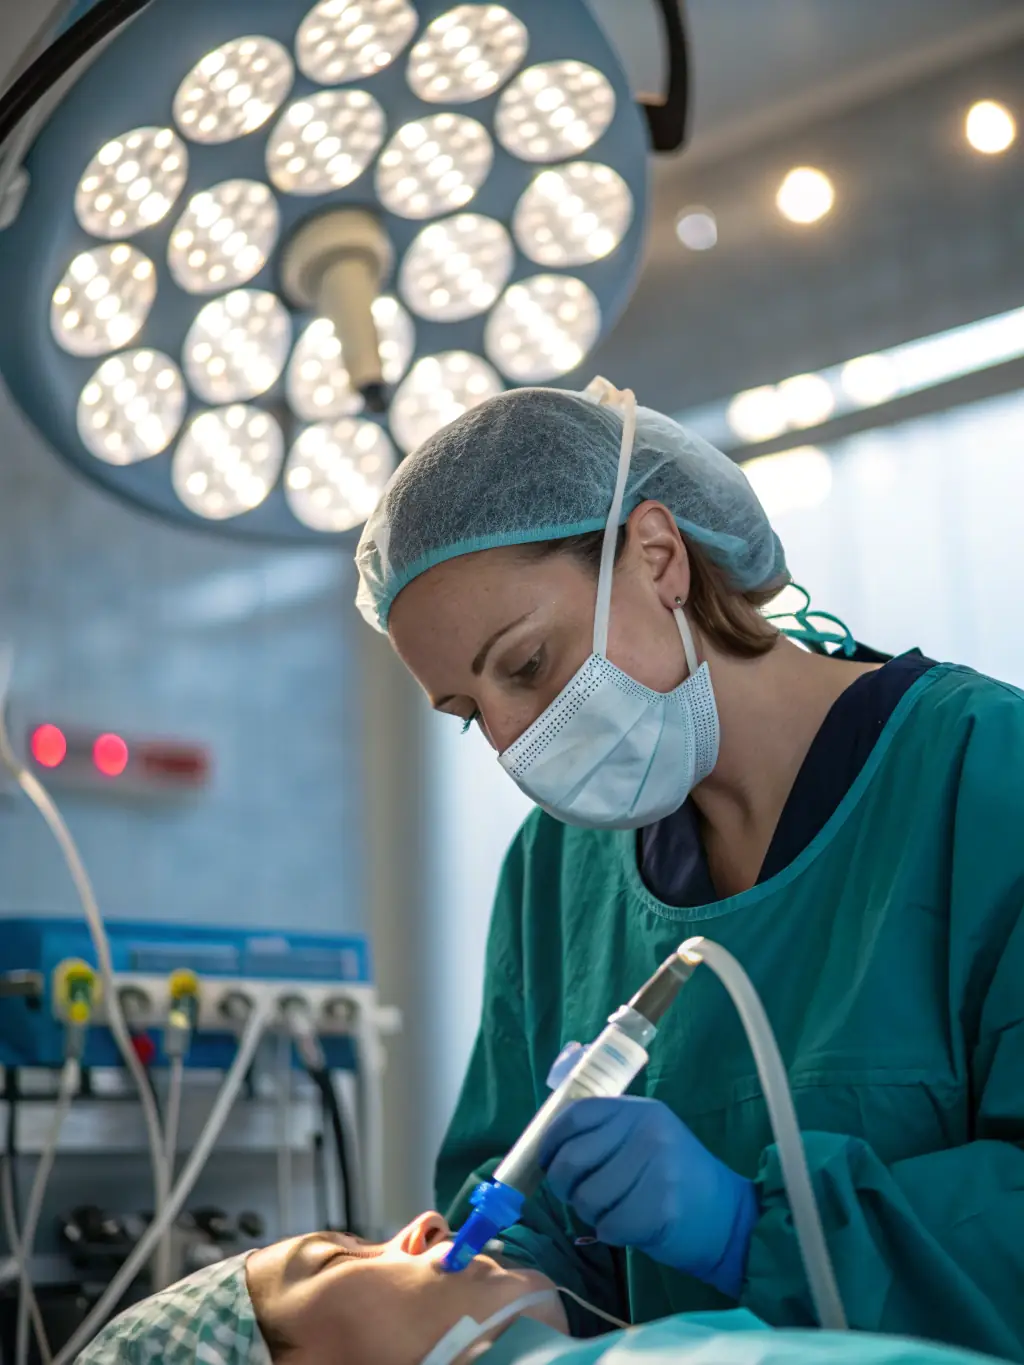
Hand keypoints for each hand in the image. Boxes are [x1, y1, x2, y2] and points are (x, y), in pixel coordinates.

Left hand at [539, 1096, 757, 1297]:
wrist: (728, 1218)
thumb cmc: (675, 1178)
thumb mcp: (646, 1138)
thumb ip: (606, 1135)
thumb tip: (548, 1151)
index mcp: (639, 1110)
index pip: (577, 1115)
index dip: (551, 1140)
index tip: (546, 1161)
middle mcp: (648, 1131)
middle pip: (572, 1159)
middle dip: (564, 1185)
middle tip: (577, 1195)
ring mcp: (657, 1167)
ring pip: (586, 1197)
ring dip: (591, 1213)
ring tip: (614, 1210)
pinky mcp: (660, 1207)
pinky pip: (608, 1226)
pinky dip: (611, 1233)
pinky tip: (630, 1227)